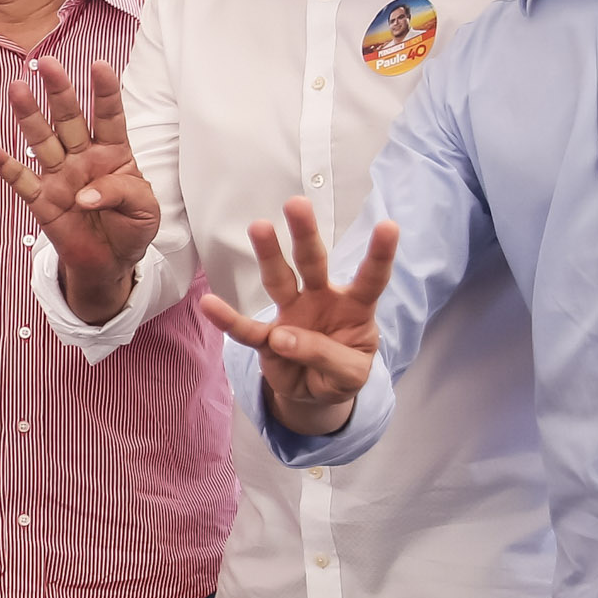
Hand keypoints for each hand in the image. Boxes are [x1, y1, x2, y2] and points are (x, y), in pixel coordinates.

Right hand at [0, 56, 158, 315]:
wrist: (111, 263)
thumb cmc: (132, 228)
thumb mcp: (145, 210)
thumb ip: (121, 193)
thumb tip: (83, 195)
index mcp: (114, 152)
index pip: (109, 116)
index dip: (105, 91)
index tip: (99, 65)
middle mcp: (83, 157)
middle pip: (69, 118)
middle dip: (58, 91)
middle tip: (47, 63)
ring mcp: (59, 176)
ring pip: (41, 140)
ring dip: (28, 115)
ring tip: (16, 88)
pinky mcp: (41, 199)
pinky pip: (20, 179)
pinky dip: (2, 164)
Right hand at [197, 199, 397, 437]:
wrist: (314, 393)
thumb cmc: (342, 373)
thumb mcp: (351, 374)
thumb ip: (328, 357)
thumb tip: (282, 337)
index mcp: (354, 308)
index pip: (370, 278)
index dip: (379, 254)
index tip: (388, 225)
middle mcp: (321, 301)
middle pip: (314, 263)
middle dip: (305, 234)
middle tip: (297, 203)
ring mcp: (292, 316)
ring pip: (279, 280)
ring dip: (269, 254)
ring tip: (259, 226)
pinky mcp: (267, 339)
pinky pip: (246, 330)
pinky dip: (228, 319)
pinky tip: (209, 304)